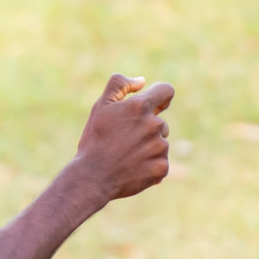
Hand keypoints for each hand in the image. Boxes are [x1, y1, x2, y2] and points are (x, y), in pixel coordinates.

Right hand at [74, 73, 173, 200]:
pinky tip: (131, 168)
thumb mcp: (100, 106)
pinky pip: (160, 162)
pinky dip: (149, 165)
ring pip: (160, 143)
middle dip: (145, 128)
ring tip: (125, 156)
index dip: (161, 96)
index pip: (166, 91)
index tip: (156, 103)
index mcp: (140, 107)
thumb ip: (119, 85)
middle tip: (123, 140)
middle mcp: (155, 125)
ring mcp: (160, 148)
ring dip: (147, 147)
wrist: (92, 177)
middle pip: (160, 122)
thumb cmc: (95, 140)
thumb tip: (141, 81)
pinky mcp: (162, 168)